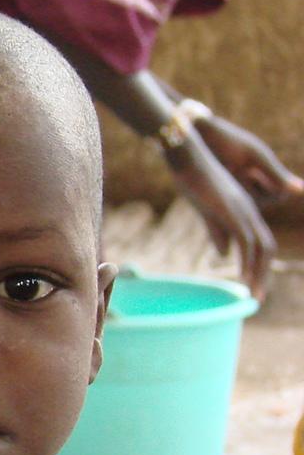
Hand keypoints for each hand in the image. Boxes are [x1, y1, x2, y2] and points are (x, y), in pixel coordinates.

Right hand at [164, 120, 298, 298]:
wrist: (188, 156)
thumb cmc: (192, 178)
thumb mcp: (206, 210)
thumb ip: (217, 232)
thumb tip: (225, 255)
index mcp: (243, 210)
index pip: (259, 242)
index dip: (258, 264)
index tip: (252, 285)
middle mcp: (250, 211)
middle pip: (266, 248)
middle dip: (263, 274)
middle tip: (257, 298)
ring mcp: (243, 211)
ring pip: (261, 248)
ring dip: (259, 274)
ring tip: (254, 295)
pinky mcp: (233, 213)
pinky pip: (248, 243)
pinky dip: (249, 263)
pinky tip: (244, 278)